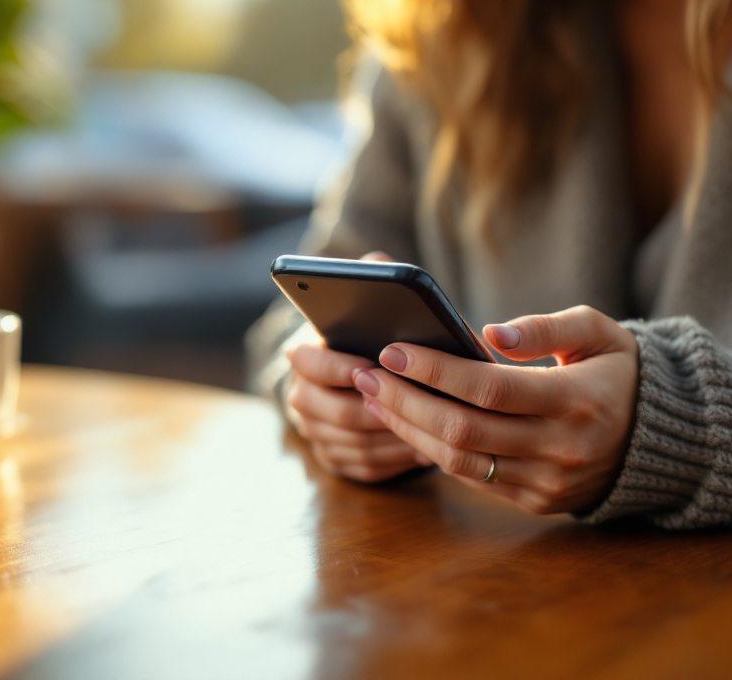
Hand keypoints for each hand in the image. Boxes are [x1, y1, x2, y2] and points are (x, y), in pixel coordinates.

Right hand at [284, 252, 429, 482]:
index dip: (339, 366)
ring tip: (431, 428)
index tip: (372, 364)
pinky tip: (427, 448)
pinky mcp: (336, 460)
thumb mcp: (366, 303)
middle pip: (334, 412)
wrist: (355, 374)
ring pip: (353, 443)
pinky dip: (396, 460)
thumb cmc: (369, 334)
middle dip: (376, 408)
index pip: (308, 362)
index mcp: (303, 357)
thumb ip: (371, 278)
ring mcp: (316, 433)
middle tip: (413, 403)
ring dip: (392, 436)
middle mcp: (301, 398)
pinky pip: (365, 467)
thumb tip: (378, 263)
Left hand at [352, 305, 638, 513]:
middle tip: (365, 373)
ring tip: (374, 396)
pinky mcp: (537, 502)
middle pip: (463, 429)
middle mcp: (562, 448)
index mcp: (578, 401)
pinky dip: (434, 451)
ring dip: (408, 429)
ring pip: (460, 461)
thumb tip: (491, 334)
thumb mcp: (598, 332)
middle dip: (405, 400)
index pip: (489, 388)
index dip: (434, 371)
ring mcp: (548, 482)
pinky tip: (406, 423)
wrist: (657, 437)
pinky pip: (473, 479)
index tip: (391, 350)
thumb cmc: (617, 371)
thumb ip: (546, 328)